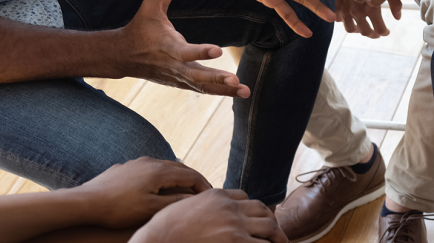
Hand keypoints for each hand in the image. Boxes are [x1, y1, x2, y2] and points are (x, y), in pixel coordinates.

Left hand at [73, 157, 212, 228]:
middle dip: (194, 179)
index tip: (211, 195)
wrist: (86, 201)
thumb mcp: (150, 209)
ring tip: (185, 189)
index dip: (204, 185)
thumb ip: (174, 202)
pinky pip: (151, 169)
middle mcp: (150, 161)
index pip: (191, 175)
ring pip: (165, 167)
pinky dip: (163, 177)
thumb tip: (194, 198)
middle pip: (180, 168)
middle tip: (204, 191)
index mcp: (159, 171)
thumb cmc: (118, 208)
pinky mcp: (126, 168)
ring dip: (178, 177)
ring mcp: (137, 163)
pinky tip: (159, 186)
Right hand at [118, 0, 249, 97]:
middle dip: (217, 79)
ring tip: (245, 91)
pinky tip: (236, 92)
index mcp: (168, 47)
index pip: (186, 52)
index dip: (201, 52)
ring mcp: (178, 77)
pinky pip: (202, 89)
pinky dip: (219, 92)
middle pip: (197, 76)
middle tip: (235, 80)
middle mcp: (174, 66)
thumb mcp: (150, 6)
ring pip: (202, 86)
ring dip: (224, 90)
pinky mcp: (181, 82)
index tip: (218, 50)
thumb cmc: (140, 28)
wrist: (124, 56)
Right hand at [129, 189, 286, 242]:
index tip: (255, 219)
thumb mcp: (183, 208)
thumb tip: (206, 214)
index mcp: (216, 195)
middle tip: (277, 233)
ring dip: (277, 237)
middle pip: (262, 210)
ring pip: (269, 227)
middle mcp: (229, 207)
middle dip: (271, 221)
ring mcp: (234, 225)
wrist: (156, 241)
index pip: (245, 197)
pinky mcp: (236, 242)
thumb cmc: (164, 230)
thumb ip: (201, 206)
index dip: (253, 209)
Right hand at [338, 0, 401, 37]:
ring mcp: (346, 5)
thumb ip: (393, 0)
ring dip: (357, 30)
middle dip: (371, 34)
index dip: (382, 32)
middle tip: (376, 33)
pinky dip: (343, 20)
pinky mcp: (336, 1)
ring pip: (351, 28)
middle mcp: (358, 6)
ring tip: (362, 28)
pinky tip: (348, 18)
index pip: (378, 28)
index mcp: (372, 3)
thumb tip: (398, 17)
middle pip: (365, 31)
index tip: (385, 32)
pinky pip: (339, 18)